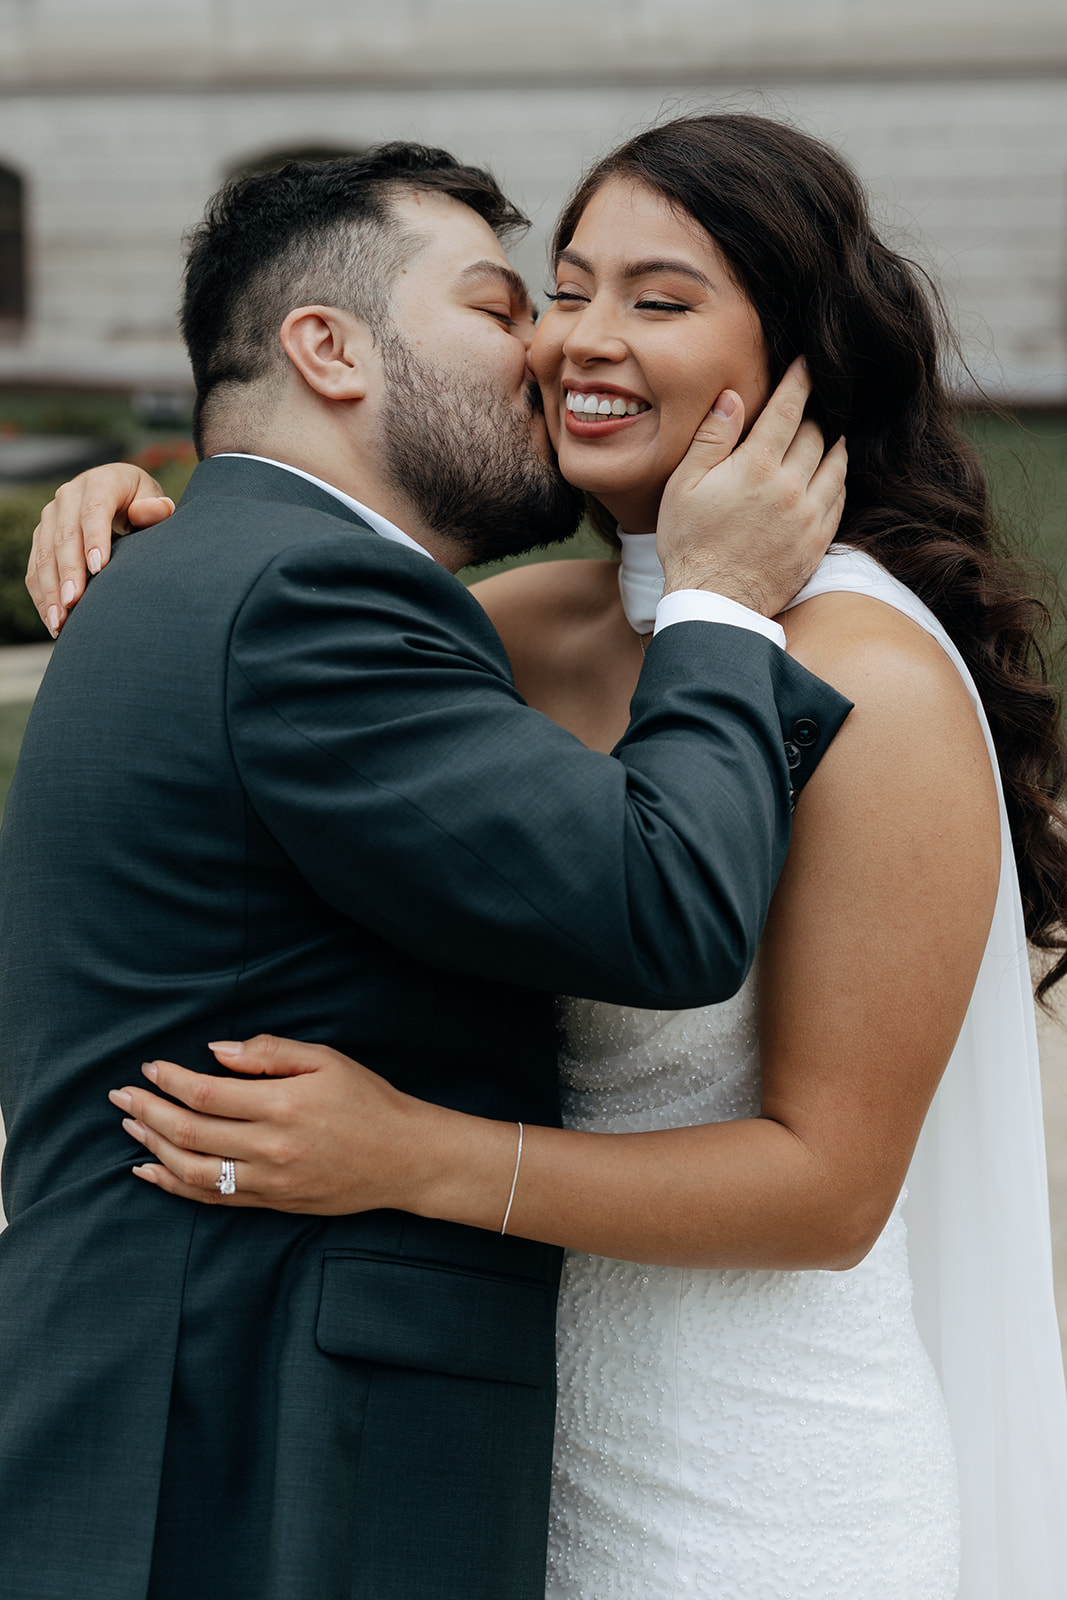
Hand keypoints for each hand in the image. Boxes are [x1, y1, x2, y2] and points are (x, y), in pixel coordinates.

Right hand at [27, 464, 174, 636]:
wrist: (118, 495)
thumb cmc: (142, 502)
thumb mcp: (153, 499)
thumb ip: (156, 509)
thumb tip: (155, 510)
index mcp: (100, 483)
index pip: (94, 510)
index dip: (95, 539)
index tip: (99, 569)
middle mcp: (69, 497)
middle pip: (65, 537)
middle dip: (68, 573)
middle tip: (73, 602)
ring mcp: (51, 517)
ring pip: (44, 555)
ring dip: (50, 591)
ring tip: (59, 621)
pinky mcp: (41, 537)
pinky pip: (35, 569)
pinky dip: (42, 596)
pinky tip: (52, 620)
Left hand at [108, 1034, 430, 1214]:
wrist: (404, 1159)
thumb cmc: (367, 1102)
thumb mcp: (326, 1061)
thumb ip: (270, 1052)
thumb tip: (216, 1051)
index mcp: (283, 1106)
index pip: (207, 1093)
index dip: (171, 1080)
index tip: (150, 1067)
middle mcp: (270, 1148)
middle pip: (190, 1132)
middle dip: (148, 1111)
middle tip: (121, 1095)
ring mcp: (269, 1182)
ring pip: (193, 1170)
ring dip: (154, 1147)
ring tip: (130, 1127)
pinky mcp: (271, 1204)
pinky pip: (212, 1198)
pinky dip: (174, 1186)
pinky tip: (151, 1170)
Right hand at [656, 357, 846, 617]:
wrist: (714, 602)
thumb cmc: (689, 542)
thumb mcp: (684, 485)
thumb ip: (712, 438)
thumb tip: (732, 397)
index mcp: (756, 467)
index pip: (788, 409)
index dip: (799, 381)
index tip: (806, 364)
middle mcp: (791, 487)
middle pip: (815, 434)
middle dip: (812, 414)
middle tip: (808, 406)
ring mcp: (809, 515)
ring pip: (835, 464)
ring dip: (832, 444)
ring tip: (829, 434)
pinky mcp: (818, 541)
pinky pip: (839, 499)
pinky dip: (837, 480)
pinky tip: (830, 475)